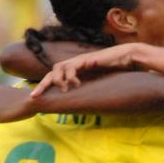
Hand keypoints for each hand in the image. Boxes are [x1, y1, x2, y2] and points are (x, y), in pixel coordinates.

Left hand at [30, 43, 145, 96]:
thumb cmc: (118, 72)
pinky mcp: (87, 59)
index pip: (56, 77)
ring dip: (57, 80)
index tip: (38, 98)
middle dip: (42, 84)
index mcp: (77, 71)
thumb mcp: (100, 84)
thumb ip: (90, 90)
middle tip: (34, 96)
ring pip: (58, 67)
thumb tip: (84, 104)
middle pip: (52, 71)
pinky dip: (70, 76)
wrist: (129, 58)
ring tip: (63, 89)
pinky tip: (75, 84)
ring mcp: (80, 60)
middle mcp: (76, 64)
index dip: (46, 86)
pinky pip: (72, 66)